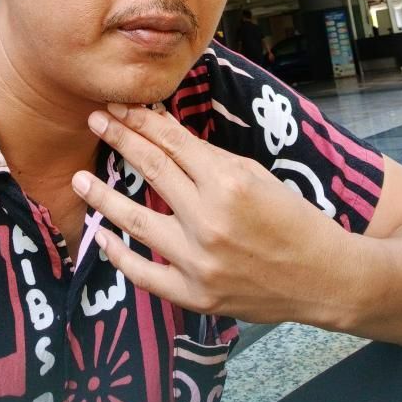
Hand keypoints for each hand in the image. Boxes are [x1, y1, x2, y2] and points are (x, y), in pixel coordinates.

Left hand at [72, 104, 349, 325]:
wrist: (323, 276)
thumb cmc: (292, 217)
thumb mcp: (254, 174)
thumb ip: (206, 158)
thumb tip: (163, 134)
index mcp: (227, 181)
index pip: (171, 142)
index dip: (140, 120)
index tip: (117, 106)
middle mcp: (209, 219)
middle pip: (151, 170)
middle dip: (119, 139)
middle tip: (94, 120)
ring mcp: (199, 260)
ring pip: (137, 221)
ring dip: (104, 196)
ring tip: (79, 178)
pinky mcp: (196, 295)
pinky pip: (145, 275)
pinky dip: (120, 255)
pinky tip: (102, 238)